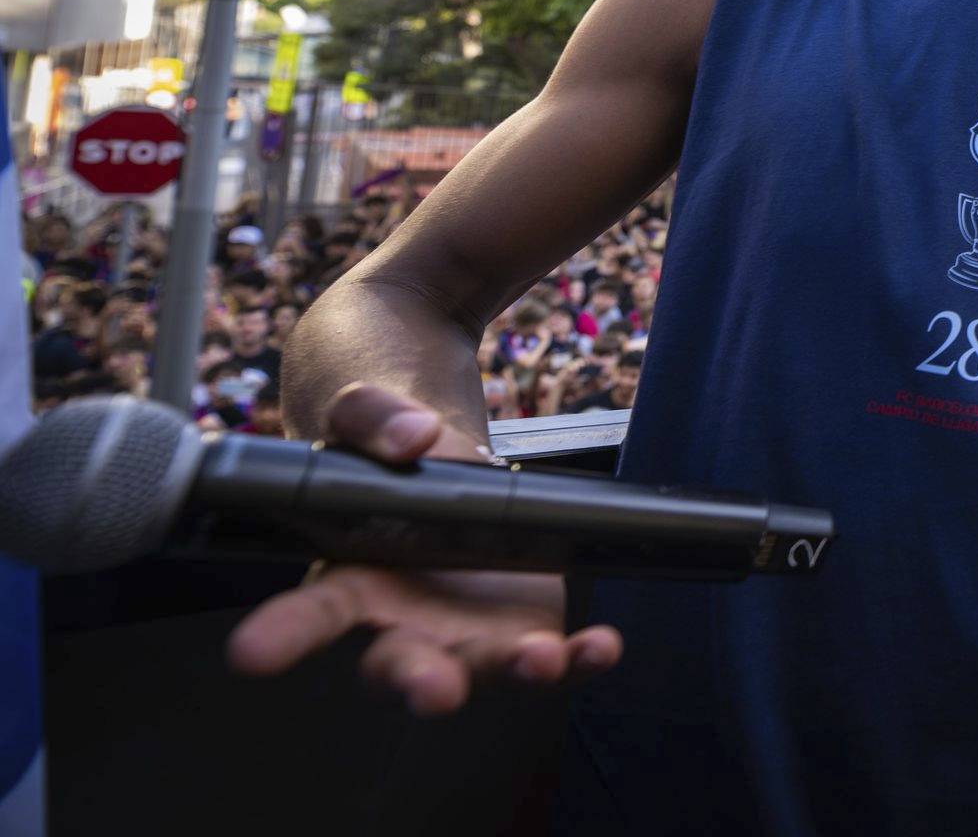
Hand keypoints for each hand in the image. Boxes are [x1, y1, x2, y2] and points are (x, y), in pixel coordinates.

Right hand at [224, 383, 622, 712]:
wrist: (438, 456)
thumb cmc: (386, 450)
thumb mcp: (369, 414)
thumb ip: (372, 418)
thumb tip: (409, 436)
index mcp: (346, 577)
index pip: (307, 611)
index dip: (282, 635)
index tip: (251, 653)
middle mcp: (400, 622)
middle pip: (398, 665)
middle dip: (417, 682)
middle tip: (434, 688)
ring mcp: (462, 634)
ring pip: (481, 669)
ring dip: (510, 671)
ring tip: (539, 659)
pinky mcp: (519, 629)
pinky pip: (551, 656)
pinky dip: (576, 659)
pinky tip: (599, 646)